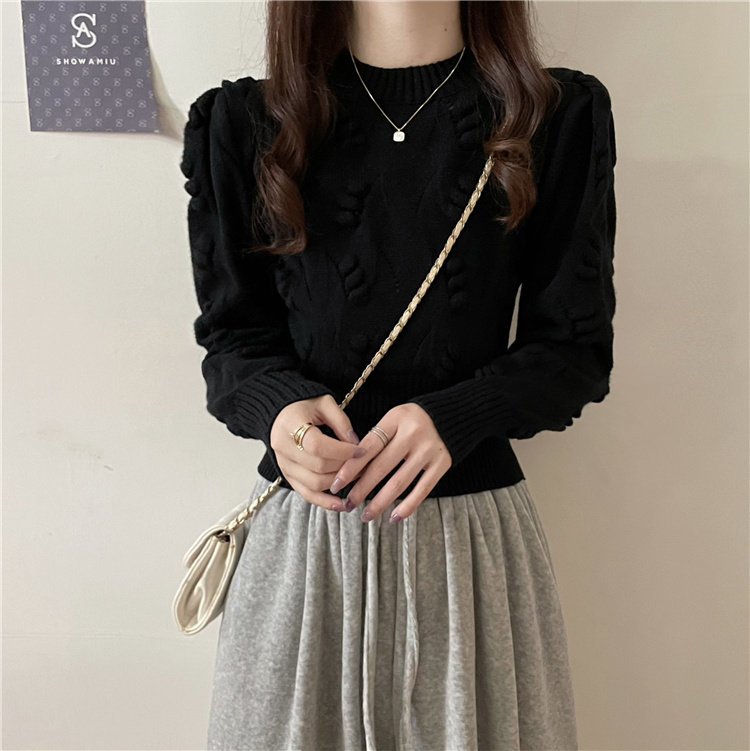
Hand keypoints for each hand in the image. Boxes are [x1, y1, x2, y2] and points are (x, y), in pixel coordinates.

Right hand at [269, 394, 366, 510]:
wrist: (280, 413)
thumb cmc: (304, 404)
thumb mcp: (324, 403)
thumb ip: (341, 421)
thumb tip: (356, 444)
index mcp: (290, 425)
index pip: (317, 445)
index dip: (342, 451)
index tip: (362, 450)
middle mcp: (283, 448)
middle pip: (318, 467)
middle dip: (344, 467)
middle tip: (364, 464)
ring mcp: (284, 465)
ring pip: (314, 483)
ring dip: (339, 483)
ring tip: (357, 477)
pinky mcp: (288, 476)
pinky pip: (306, 494)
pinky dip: (324, 502)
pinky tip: (341, 505)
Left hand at [329, 402, 452, 522]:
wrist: (452, 416)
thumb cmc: (413, 420)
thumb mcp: (393, 418)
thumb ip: (376, 439)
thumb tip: (351, 471)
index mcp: (396, 418)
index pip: (368, 447)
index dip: (350, 468)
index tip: (337, 485)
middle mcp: (413, 433)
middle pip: (381, 467)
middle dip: (361, 489)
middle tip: (348, 504)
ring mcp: (429, 450)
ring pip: (399, 483)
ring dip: (380, 502)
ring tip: (366, 515)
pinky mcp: (442, 464)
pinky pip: (422, 490)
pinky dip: (407, 506)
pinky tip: (394, 517)